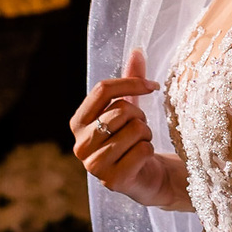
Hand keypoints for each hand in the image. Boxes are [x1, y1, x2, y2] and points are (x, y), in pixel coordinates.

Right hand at [70, 47, 179, 206]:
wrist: (145, 176)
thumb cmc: (132, 138)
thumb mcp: (130, 106)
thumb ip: (130, 79)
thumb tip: (137, 49)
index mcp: (79, 122)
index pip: (102, 89)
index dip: (131, 82)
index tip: (153, 86)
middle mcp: (80, 145)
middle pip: (121, 110)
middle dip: (140, 115)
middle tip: (140, 127)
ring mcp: (94, 166)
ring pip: (134, 130)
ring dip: (146, 133)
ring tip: (140, 143)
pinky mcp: (113, 182)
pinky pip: (143, 150)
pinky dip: (150, 150)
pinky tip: (142, 159)